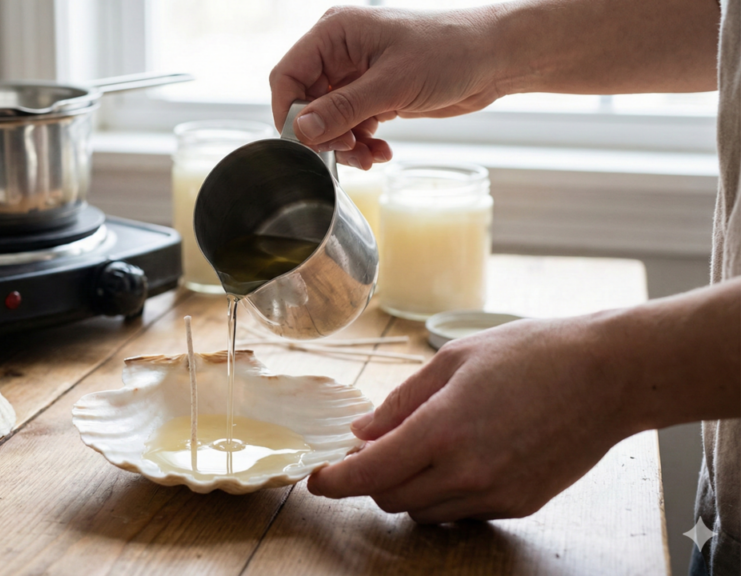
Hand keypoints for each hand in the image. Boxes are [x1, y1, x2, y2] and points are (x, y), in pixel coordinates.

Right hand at [269, 6, 504, 168]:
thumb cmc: (450, 52)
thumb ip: (343, 109)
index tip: (305, 143)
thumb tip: (302, 130)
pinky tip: (381, 152)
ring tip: (370, 157)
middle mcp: (340, 52)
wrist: (494, 58)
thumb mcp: (392, 85)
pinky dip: (361, 143)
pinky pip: (351, 125)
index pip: (287, 75)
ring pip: (328, 120)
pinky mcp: (374, 94)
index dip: (289, 112)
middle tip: (347, 150)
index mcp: (336, 33)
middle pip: (306, 102)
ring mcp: (357, 74)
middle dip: (324, 134)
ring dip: (345, 144)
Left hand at [306, 315, 634, 522]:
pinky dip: (445, 493)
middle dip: (370, 478)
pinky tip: (461, 458)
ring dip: (407, 487)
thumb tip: (363, 431)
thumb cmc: (532, 354)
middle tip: (375, 447)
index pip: (368, 473)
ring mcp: (495, 494)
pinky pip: (461, 511)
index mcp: (443, 430)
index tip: (316, 481)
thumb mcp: (453, 360)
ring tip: (425, 447)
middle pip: (390, 498)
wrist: (607, 376)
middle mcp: (467, 471)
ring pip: (423, 511)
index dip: (334, 482)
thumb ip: (401, 401)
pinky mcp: (519, 505)